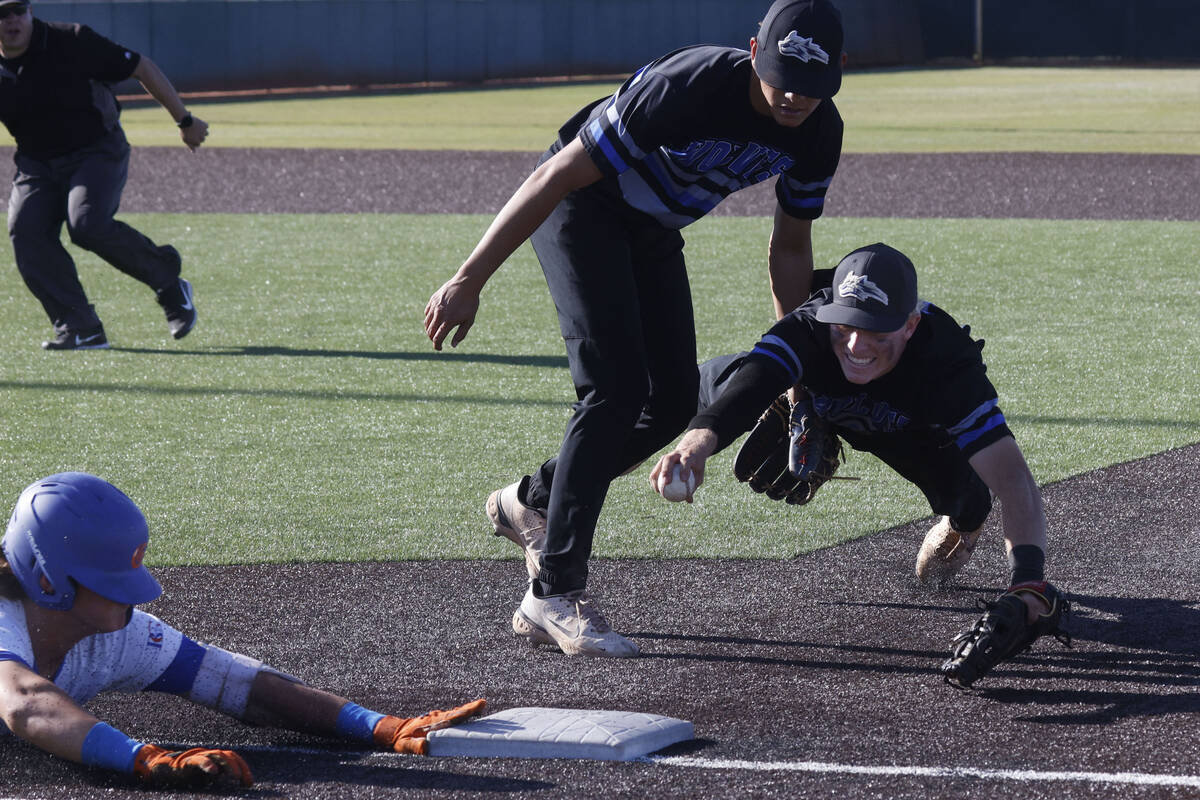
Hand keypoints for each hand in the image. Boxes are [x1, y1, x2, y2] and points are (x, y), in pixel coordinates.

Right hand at [133, 744, 252, 787]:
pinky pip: (198, 760)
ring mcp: (198, 756)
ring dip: (228, 765)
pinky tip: (214, 772)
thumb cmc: (184, 776)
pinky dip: (207, 764)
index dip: (244, 769)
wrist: (160, 768)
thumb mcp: (204, 780)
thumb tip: (234, 787)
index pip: (234, 759)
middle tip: (244, 782)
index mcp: (215, 759)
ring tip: (234, 777)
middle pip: (229, 755)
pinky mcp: (186, 761)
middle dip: (239, 767)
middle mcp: (208, 755)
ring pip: (218, 755)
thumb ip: (218, 780)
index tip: (249, 784)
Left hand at [180, 116, 208, 151]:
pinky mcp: (205, 125)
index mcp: (197, 142)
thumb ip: (190, 146)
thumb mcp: (185, 139)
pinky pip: (207, 126)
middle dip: (198, 136)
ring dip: (203, 131)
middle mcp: (202, 138)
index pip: (198, 144)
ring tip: (197, 128)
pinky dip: (204, 125)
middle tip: (193, 132)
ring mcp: (204, 132)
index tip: (189, 136)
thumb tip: (194, 152)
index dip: (193, 140)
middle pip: (203, 139)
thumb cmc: (184, 131)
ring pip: (206, 133)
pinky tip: (199, 124)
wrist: (185, 121)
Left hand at [373, 698, 486, 754]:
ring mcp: (437, 717)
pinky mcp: (437, 720)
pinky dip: (461, 715)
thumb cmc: (400, 740)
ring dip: (467, 711)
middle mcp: (437, 717)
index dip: (465, 712)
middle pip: (456, 712)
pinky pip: (451, 716)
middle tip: (483, 703)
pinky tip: (467, 717)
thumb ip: (414, 746)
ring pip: (455, 713)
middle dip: (470, 709)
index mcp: (432, 723)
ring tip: (480, 708)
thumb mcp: (405, 745)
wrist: (395, 731)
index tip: (478, 705)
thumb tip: (425, 747)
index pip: (452, 717)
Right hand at [424, 276, 480, 349]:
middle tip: (438, 340)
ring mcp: (434, 306)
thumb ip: (461, 334)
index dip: (437, 346)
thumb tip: (452, 346)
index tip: (439, 348)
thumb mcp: (469, 320)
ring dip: (430, 330)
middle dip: (433, 339)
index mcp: (448, 321)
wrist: (466, 283)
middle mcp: (439, 314)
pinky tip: (435, 320)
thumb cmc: (470, 303)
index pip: (437, 338)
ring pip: (427, 323)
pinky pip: (427, 313)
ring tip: (436, 331)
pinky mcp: (432, 300)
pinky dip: (429, 319)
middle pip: (430, 332)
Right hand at [649, 429, 715, 501]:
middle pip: (669, 460)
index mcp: (688, 455)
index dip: (684, 469)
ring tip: (658, 490)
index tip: (683, 480)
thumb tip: (689, 500)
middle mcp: (676, 453)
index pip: (686, 461)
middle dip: (666, 470)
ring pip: (660, 464)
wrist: (690, 450)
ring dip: (657, 476)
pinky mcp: (662, 459)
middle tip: (666, 483)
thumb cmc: (696, 465)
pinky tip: (657, 490)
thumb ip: (694, 485)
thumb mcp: (699, 474)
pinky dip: (655, 479)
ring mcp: (668, 455)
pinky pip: (656, 469)